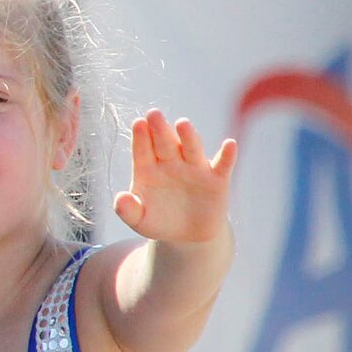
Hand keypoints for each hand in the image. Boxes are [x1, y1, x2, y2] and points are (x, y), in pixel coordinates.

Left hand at [113, 109, 236, 246]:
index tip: (138, 124)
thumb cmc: (159, 222)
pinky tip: (230, 144)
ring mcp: (194, 169)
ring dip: (188, 136)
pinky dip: (227, 155)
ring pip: (190, 149)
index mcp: (148, 169)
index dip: (140, 138)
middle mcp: (171, 163)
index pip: (142, 150)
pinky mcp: (216, 180)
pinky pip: (222, 165)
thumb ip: (127, 210)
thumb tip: (121, 198)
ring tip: (182, 123)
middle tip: (154, 114)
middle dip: (159, 129)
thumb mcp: (140, 220)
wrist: (188, 236)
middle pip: (164, 143)